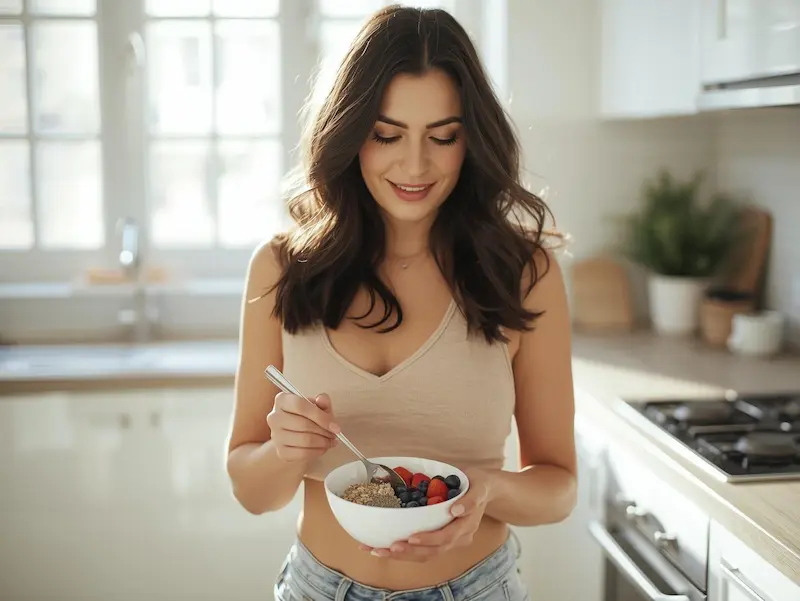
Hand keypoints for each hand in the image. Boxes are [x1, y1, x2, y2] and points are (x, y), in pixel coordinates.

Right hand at [267, 392, 339, 462]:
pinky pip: (302, 453)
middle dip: (324, 431)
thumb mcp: (317, 405)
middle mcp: (274, 417)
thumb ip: (322, 401)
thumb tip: (322, 399)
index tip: (335, 427)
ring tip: (331, 441)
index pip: (300, 405)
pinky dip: (317, 452)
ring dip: (323, 442)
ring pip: (304, 440)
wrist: (294, 434)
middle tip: (334, 435)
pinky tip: (323, 448)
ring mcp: (275, 435)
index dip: (320, 416)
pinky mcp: (280, 451)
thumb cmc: (307, 416)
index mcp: (282, 400)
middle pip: (303, 425)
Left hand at [361, 470, 493, 561]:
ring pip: (425, 554)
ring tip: (378, 551)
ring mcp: (449, 541)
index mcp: (467, 526)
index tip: (412, 538)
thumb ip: (471, 498)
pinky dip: (402, 551)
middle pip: (433, 551)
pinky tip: (383, 547)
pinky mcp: (438, 539)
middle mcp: (458, 538)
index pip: (447, 537)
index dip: (429, 539)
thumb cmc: (478, 484)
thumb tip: (456, 510)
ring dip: (401, 555)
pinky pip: (421, 550)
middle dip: (409, 552)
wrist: (483, 490)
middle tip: (388, 547)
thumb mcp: (479, 485)